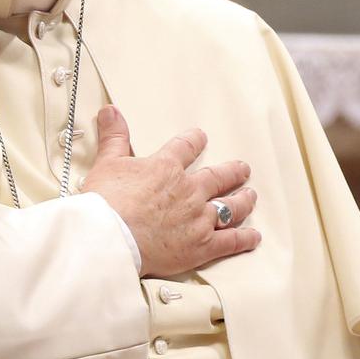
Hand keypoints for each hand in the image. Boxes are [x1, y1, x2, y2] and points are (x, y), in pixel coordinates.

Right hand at [81, 105, 260, 277]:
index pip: (186, 147)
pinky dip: (244, 238)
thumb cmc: (106, 203)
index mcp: (166, 167)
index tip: (200, 137)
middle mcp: (189, 190)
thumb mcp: (107, 163)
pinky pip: (230, 240)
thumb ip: (114, 137)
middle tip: (242, 169)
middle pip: (218, 177)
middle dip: (232, 172)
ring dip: (243, 201)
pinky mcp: (202, 246)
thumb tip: (111, 112)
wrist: (111, 237)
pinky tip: (253, 236)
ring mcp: (199, 218)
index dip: (195, 141)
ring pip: (230, 206)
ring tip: (250, 196)